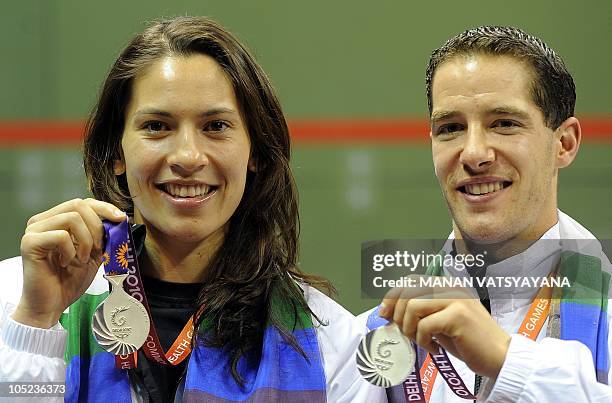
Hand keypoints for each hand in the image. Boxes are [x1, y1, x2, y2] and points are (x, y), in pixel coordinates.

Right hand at [12, 198, 125, 328]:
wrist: (51, 305)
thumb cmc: (69, 280)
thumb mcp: (94, 254)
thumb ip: (104, 236)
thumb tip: (121, 220)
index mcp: (57, 220)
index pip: (84, 202)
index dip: (105, 208)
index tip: (122, 219)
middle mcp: (42, 221)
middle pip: (79, 205)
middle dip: (97, 227)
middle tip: (98, 249)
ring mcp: (34, 231)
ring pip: (72, 218)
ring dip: (85, 241)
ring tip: (82, 259)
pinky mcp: (30, 243)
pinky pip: (60, 236)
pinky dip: (71, 251)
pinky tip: (66, 263)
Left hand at [379, 278, 510, 377]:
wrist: (499, 356)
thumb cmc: (468, 341)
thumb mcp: (440, 320)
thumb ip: (421, 311)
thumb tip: (388, 312)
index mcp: (447, 284)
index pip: (410, 280)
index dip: (392, 296)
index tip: (384, 314)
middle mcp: (451, 286)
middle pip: (407, 291)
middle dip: (397, 314)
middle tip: (405, 333)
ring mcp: (456, 299)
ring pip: (413, 306)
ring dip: (409, 329)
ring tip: (421, 342)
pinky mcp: (458, 316)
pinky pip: (425, 325)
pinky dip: (423, 341)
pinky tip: (435, 349)